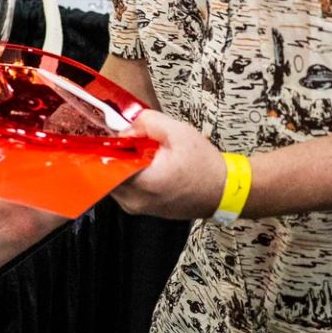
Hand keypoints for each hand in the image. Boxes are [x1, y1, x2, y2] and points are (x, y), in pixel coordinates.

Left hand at [110, 109, 228, 218]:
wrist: (225, 191)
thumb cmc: (204, 164)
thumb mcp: (178, 132)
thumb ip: (147, 122)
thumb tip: (124, 127)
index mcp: (144, 182)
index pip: (105, 166)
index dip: (107, 147)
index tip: (114, 135)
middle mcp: (135, 200)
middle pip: (106, 174)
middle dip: (114, 155)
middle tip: (130, 141)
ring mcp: (137, 208)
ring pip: (113, 182)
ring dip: (121, 165)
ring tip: (141, 153)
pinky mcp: (141, 210)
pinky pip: (124, 189)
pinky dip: (129, 175)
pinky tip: (145, 164)